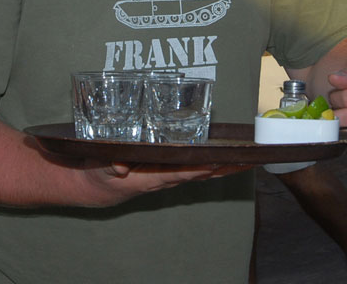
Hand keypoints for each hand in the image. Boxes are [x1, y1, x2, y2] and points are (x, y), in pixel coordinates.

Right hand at [79, 162, 250, 206]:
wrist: (98, 188)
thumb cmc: (101, 176)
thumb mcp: (101, 169)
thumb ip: (111, 165)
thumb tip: (120, 164)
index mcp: (151, 178)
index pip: (178, 172)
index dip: (196, 168)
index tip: (214, 162)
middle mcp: (165, 177)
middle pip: (199, 173)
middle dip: (222, 168)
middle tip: (246, 160)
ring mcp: (169, 175)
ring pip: (201, 171)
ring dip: (224, 167)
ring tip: (247, 159)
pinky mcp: (169, 170)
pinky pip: (196, 168)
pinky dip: (213, 164)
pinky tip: (229, 159)